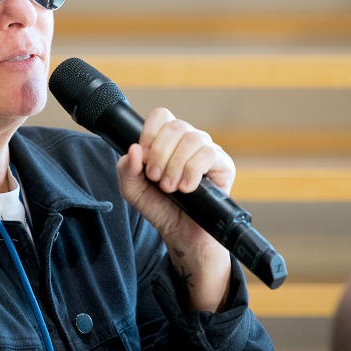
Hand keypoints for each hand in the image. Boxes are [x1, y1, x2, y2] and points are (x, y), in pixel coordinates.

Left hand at [115, 107, 235, 311]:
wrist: (181, 234)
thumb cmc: (159, 207)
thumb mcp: (132, 189)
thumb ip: (126, 169)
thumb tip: (134, 149)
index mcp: (168, 140)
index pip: (161, 116)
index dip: (149, 134)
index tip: (144, 159)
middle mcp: (188, 140)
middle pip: (175, 126)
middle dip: (159, 154)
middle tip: (155, 178)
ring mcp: (208, 151)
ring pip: (192, 138)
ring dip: (175, 165)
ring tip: (170, 188)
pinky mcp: (223, 165)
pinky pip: (208, 154)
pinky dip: (192, 171)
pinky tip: (187, 188)